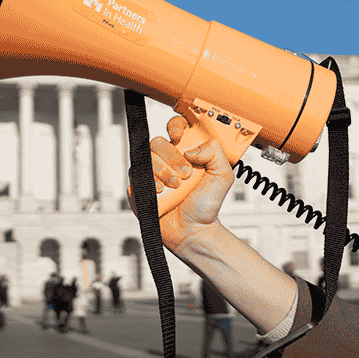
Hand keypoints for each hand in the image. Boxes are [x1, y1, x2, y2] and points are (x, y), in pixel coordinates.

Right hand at [150, 114, 236, 252]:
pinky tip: (160, 192)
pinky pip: (135, 177)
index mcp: (185, 152)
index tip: (179, 137)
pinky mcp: (141, 188)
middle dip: (171, 157)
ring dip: (162, 172)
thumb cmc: (206, 205)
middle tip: (185, 173)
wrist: (194, 231)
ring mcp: (152, 173)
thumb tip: (193, 148)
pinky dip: (148, 183)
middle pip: (157, 142)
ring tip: (175, 186)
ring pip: (146, 158)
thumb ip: (216, 152)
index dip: (175, 127)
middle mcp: (167, 160)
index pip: (175, 128)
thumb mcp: (222, 176)